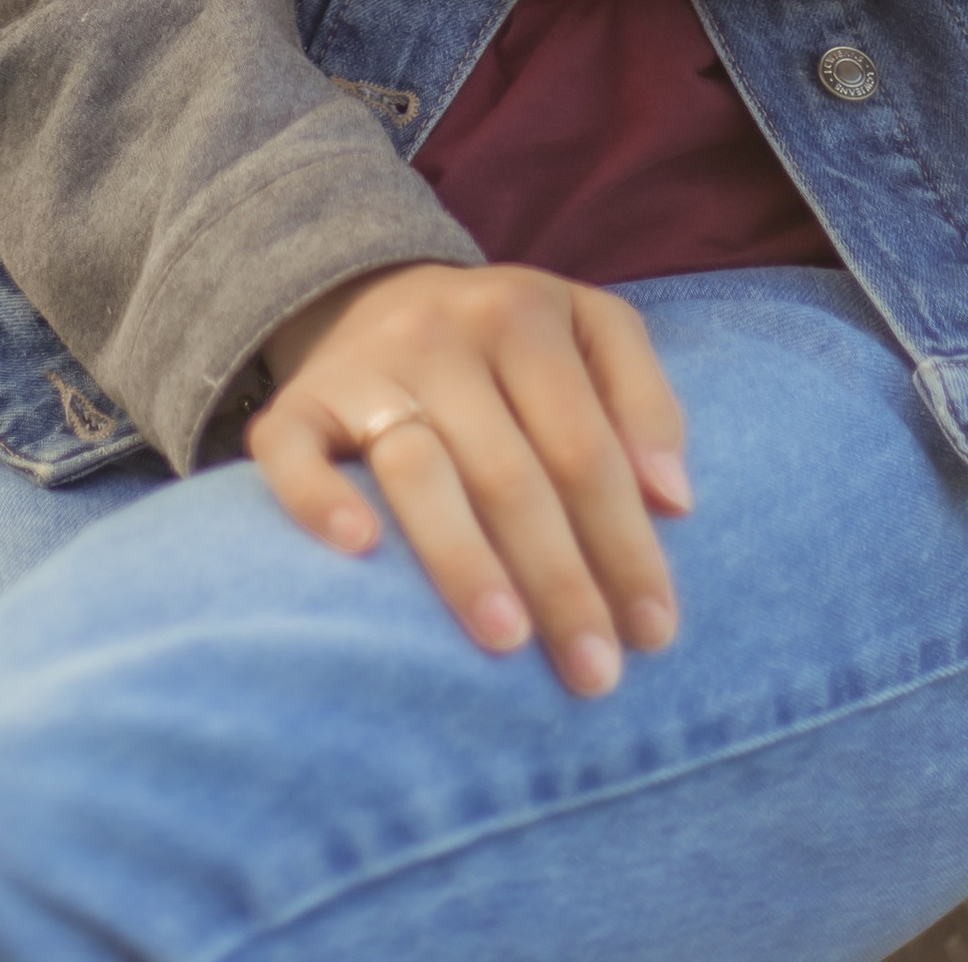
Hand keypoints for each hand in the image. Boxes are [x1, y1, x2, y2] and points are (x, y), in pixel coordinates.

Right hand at [250, 262, 689, 693]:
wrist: (378, 294)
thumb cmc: (510, 343)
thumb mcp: (592, 330)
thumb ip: (646, 401)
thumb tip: (674, 501)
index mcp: (524, 313)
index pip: (586, 446)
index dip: (626, 541)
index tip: (655, 631)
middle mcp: (442, 333)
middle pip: (510, 471)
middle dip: (561, 579)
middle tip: (594, 672)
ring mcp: (365, 368)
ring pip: (417, 469)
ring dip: (464, 560)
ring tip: (507, 640)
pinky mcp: (295, 404)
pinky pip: (293, 453)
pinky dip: (320, 500)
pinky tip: (360, 552)